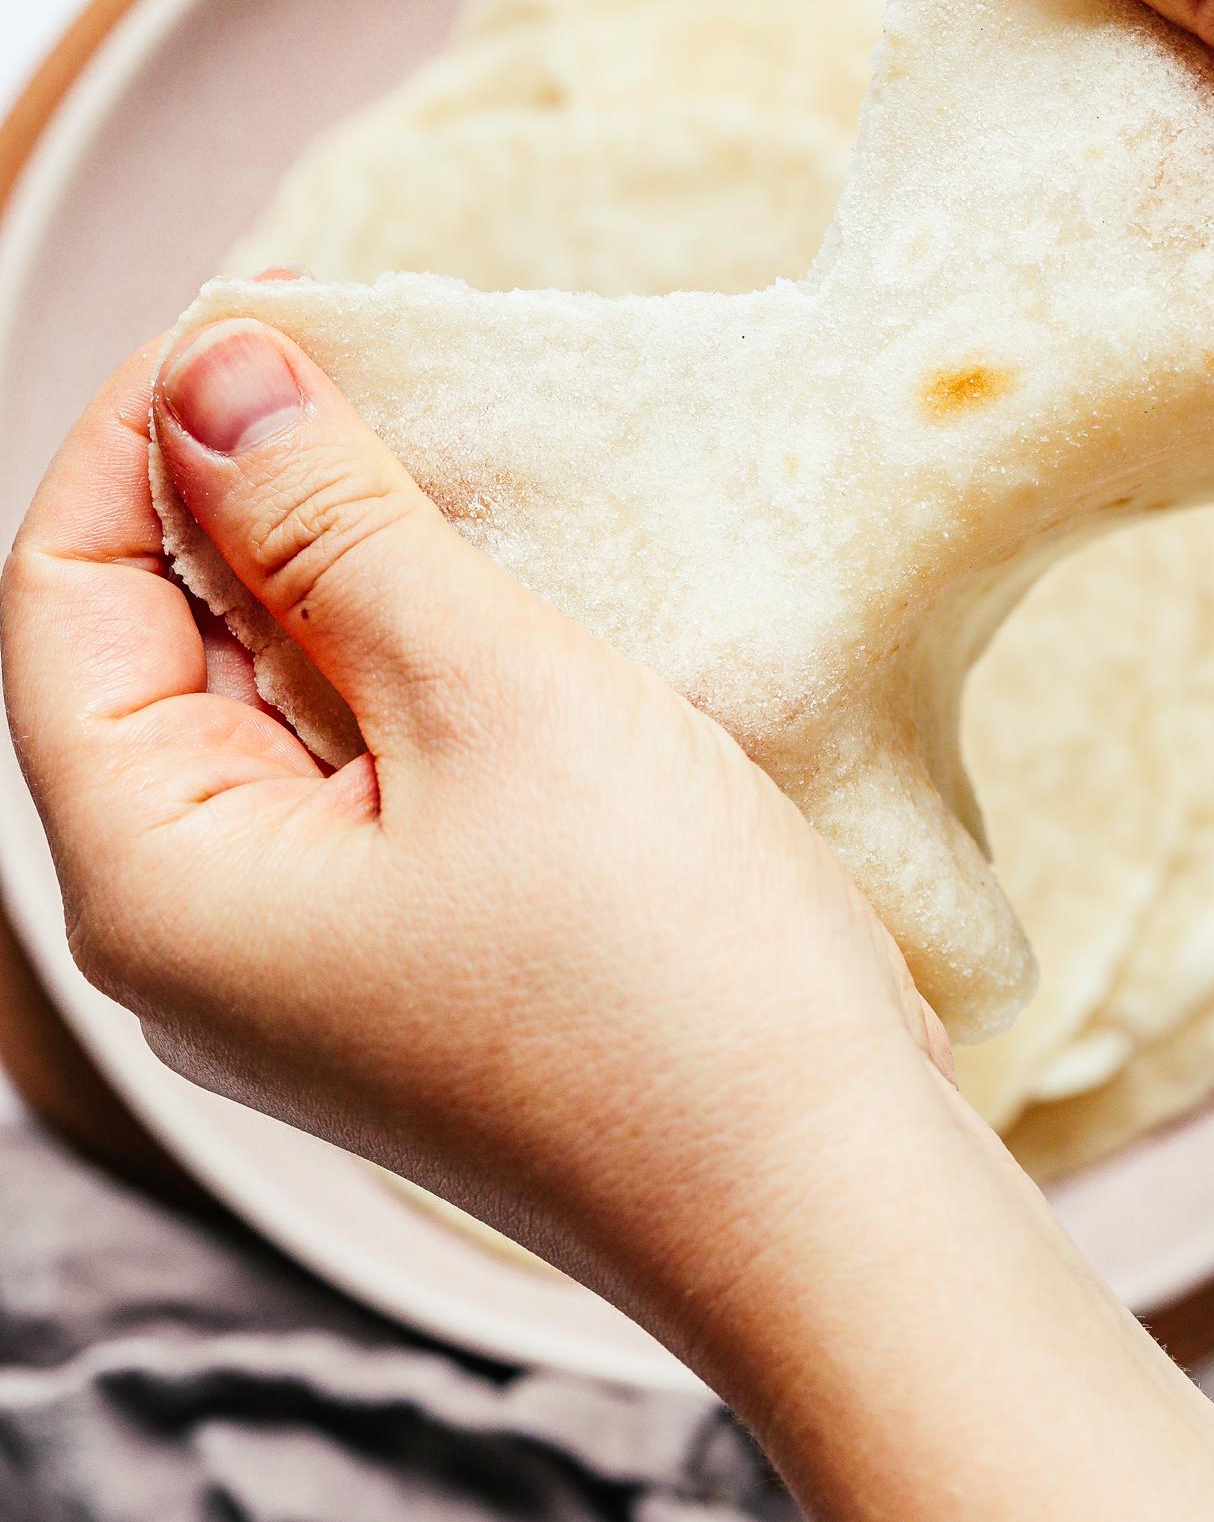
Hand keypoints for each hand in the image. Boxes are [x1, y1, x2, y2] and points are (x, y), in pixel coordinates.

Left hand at [0, 317, 953, 1370]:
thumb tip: (211, 373)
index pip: (63, 597)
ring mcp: (306, 957)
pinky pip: (357, 766)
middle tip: (363, 349)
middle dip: (241, 486)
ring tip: (434, 441)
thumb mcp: (492, 696)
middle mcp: (200, 932)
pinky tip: (486, 578)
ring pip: (265, 701)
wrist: (828, 1207)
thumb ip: (328, 525)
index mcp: (160, 885)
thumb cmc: (667, 976)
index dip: (140, 434)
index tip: (259, 313)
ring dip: (332, 561)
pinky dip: (400, 655)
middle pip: (154, 647)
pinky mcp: (407, 957)